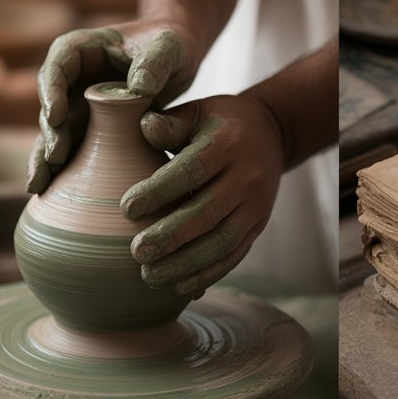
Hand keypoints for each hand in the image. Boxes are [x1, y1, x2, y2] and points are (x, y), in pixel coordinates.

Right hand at [26, 23, 188, 192]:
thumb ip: (155, 63)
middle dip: (49, 131)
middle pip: (51, 104)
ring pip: (56, 131)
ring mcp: (78, 102)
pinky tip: (52, 191)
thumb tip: (139, 88)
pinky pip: (73, 146)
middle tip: (55, 156)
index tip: (56, 115)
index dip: (51, 90)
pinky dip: (63, 167)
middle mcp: (73, 77)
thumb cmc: (169, 43)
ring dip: (47, 156)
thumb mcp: (167, 47)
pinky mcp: (90, 125)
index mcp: (82, 48)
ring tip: (41, 185)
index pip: (58, 66)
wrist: (178, 59)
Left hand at [120, 93, 284, 296]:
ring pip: (223, 242)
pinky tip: (177, 287)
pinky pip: (234, 256)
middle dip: (171, 236)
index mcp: (228, 143)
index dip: (160, 191)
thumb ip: (171, 123)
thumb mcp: (198, 112)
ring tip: (149, 275)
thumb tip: (144, 127)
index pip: (193, 170)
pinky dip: (206, 275)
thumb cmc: (220, 123)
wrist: (270, 133)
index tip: (127, 208)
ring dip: (186, 264)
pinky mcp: (258, 226)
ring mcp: (257, 205)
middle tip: (137, 251)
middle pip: (209, 212)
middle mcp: (248, 176)